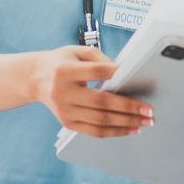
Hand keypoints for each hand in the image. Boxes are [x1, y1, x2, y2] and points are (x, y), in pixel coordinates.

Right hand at [26, 46, 153, 138]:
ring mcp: (65, 111)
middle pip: (102, 102)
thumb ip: (100, 59)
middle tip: (149, 110)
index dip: (118, 73)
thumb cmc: (61, 62)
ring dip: (126, 123)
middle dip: (129, 107)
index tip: (138, 76)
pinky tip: (129, 129)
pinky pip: (94, 131)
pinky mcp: (67, 122)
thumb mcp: (77, 51)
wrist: (35, 79)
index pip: (97, 72)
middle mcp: (63, 92)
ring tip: (145, 122)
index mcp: (65, 71)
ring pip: (100, 121)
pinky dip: (114, 132)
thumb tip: (125, 72)